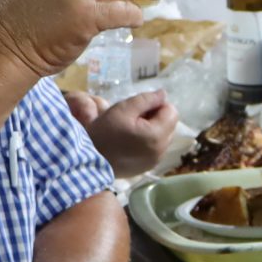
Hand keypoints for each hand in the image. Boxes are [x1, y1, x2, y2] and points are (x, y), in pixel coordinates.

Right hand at [65, 88, 179, 178]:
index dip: (157, 105)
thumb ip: (147, 99)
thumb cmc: (105, 132)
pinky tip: (131, 142)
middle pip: (169, 125)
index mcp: (157, 135)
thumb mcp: (124, 109)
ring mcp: (155, 161)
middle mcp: (161, 150)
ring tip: (132, 130)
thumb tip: (163, 94)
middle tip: (134, 118)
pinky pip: (156, 149)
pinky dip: (148, 142)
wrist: (89, 160)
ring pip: (164, 137)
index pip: (171, 111)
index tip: (139, 108)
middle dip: (156, 117)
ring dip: (152, 129)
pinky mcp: (148, 167)